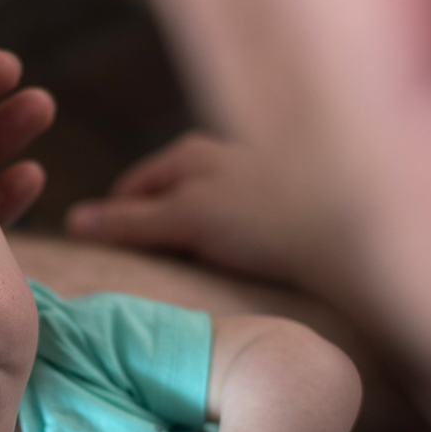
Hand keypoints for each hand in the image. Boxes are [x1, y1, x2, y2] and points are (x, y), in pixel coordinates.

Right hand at [65, 132, 293, 280]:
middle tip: (142, 275)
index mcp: (191, 152)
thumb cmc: (265, 216)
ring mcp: (252, 183)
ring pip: (201, 213)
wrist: (356, 226)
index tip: (104, 260)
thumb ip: (130, 222)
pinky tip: (228, 274)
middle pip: (166, 198)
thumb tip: (74, 221)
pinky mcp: (281, 210)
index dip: (114, 220)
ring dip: (187, 242)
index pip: (132, 187)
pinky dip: (220, 249)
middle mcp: (220, 159)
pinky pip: (233, 230)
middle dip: (151, 231)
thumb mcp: (186, 219)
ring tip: (184, 278)